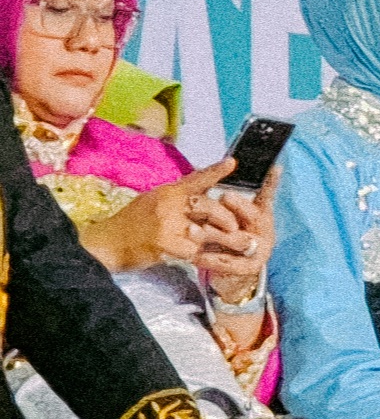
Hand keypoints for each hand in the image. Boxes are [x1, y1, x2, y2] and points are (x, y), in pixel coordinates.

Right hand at [78, 159, 235, 273]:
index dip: (216, 171)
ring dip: (212, 240)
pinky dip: (194, 255)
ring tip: (213, 245)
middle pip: (209, 206)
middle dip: (226, 218)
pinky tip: (187, 255)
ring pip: (204, 230)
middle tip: (234, 227)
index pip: (196, 179)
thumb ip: (178, 199)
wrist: (106, 243)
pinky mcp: (164, 242)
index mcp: (168, 191)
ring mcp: (166, 223)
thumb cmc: (131, 223)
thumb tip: (204, 194)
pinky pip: (193, 250)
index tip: (232, 163)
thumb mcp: (153, 202)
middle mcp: (168, 203)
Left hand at [194, 167, 277, 303]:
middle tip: (224, 196)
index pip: (267, 195)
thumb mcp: (228, 220)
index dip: (272, 182)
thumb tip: (223, 170)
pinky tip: (196, 256)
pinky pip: (229, 262)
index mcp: (260, 215)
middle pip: (253, 215)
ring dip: (216, 234)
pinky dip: (212, 259)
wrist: (234, 276)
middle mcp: (264, 230)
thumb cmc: (227, 240)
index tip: (275, 167)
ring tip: (193, 230)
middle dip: (239, 205)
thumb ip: (226, 203)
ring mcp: (260, 249)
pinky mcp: (249, 267)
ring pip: (238, 239)